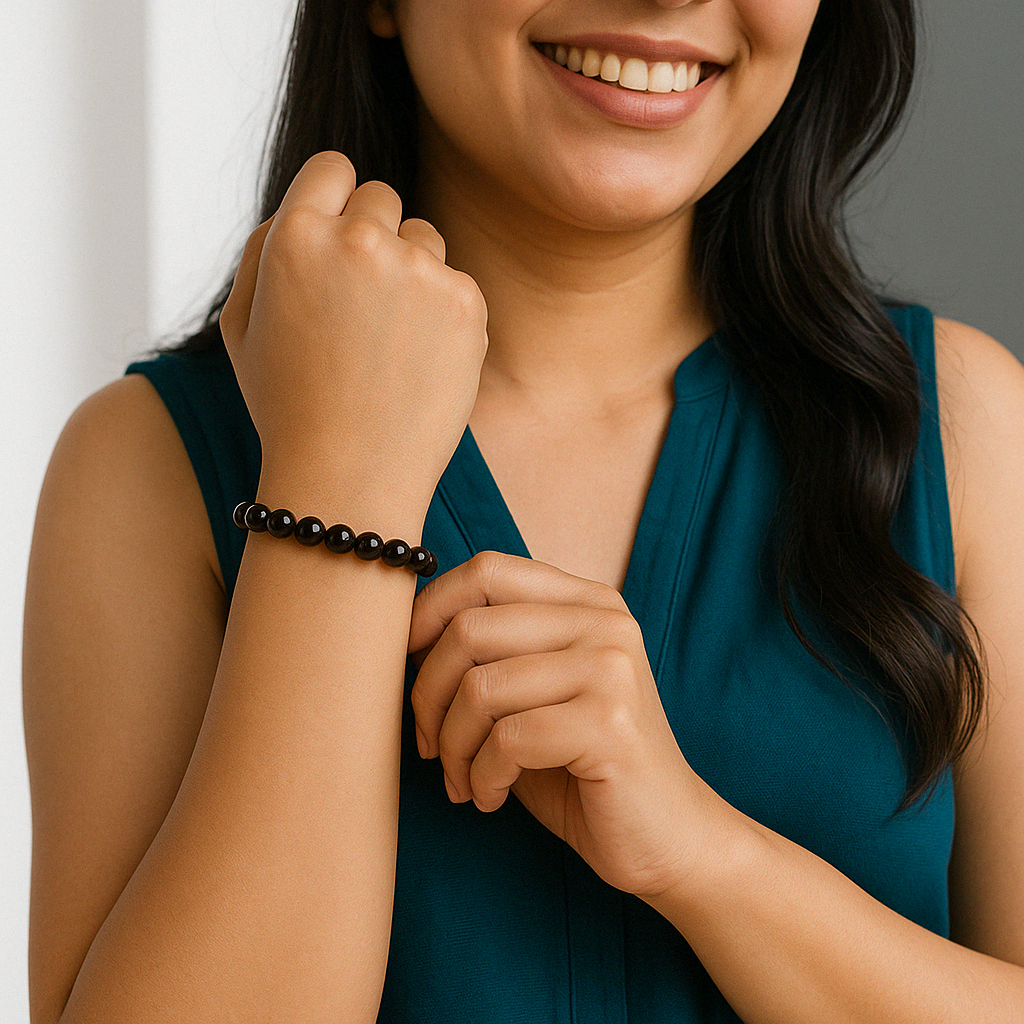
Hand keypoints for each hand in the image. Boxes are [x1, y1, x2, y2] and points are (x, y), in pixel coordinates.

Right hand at [220, 151, 488, 503]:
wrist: (350, 478)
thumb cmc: (289, 406)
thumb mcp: (242, 326)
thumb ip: (266, 247)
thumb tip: (309, 201)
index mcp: (296, 237)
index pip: (332, 167)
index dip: (334, 200)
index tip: (337, 235)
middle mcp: (360, 240)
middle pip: (381, 197)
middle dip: (371, 236)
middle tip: (359, 306)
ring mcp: (419, 270)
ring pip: (424, 238)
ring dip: (409, 272)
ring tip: (386, 342)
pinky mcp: (467, 302)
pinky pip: (455, 281)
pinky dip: (442, 312)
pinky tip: (417, 360)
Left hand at [407, 551, 720, 898]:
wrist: (668, 837)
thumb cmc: (583, 767)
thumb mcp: (532, 695)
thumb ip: (487, 655)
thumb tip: (402, 636)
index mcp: (586, 601)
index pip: (486, 569)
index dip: (428, 611)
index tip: (405, 662)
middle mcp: (604, 622)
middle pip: (469, 628)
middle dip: (427, 695)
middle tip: (429, 746)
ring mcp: (612, 668)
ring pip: (480, 687)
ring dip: (452, 747)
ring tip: (464, 780)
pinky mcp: (610, 724)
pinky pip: (506, 739)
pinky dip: (482, 777)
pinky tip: (491, 797)